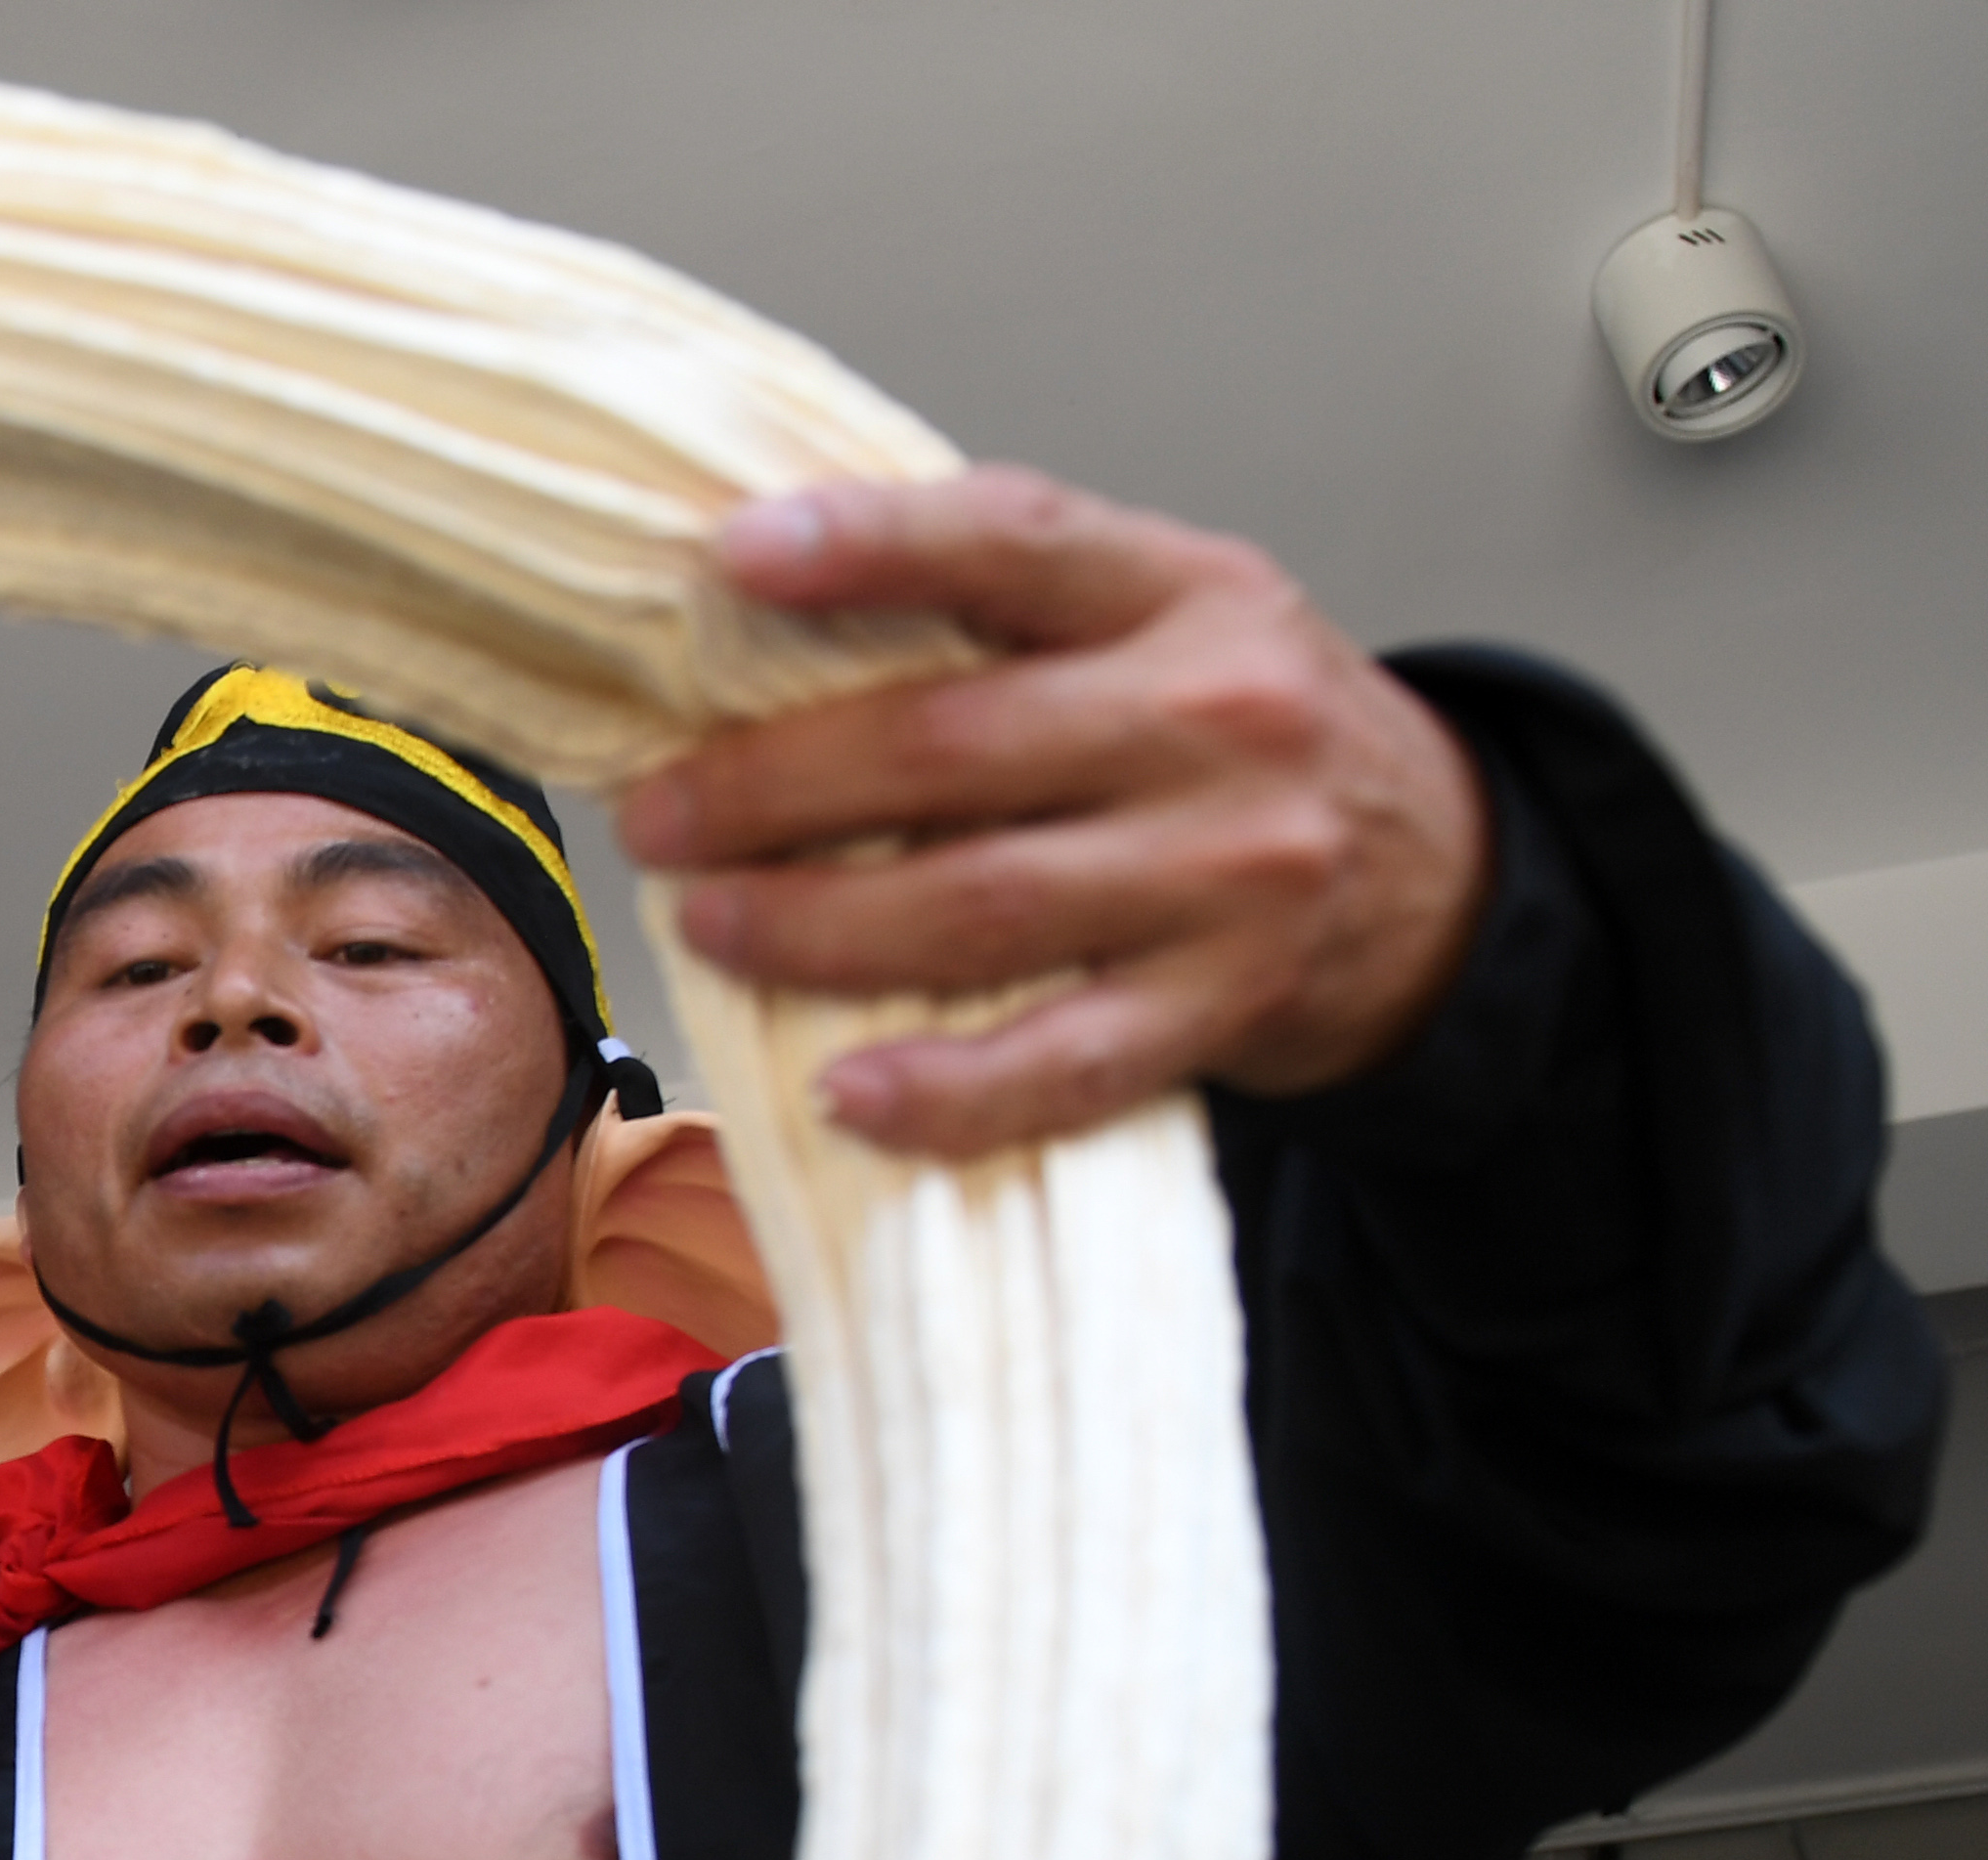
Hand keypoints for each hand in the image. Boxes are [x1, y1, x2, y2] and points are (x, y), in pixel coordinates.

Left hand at [615, 468, 1489, 1160]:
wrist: (1429, 865)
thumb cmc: (1229, 732)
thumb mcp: (1154, 620)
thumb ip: (996, 616)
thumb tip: (748, 626)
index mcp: (1181, 591)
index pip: (1011, 540)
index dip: (869, 542)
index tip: (733, 556)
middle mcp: (1218, 719)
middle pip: (952, 749)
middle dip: (773, 788)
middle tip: (658, 816)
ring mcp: (1230, 872)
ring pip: (980, 906)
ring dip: (815, 926)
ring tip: (709, 922)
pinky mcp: (1223, 1006)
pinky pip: (1059, 1064)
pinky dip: (942, 1089)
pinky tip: (846, 1090)